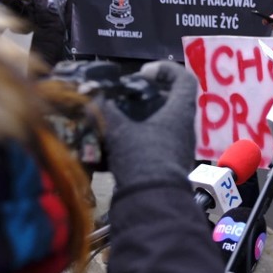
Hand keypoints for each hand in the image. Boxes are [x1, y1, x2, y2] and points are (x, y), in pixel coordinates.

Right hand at [96, 61, 198, 189]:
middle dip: (150, 95)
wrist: (151, 203)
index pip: (185, 79)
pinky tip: (116, 143)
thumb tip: (87, 94)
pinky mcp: (168, 164)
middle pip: (173, 101)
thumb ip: (103, 112)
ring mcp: (178, 147)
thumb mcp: (119, 131)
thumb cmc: (142, 159)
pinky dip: (138, 138)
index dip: (167, 69)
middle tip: (128, 95)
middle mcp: (185, 128)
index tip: (145, 72)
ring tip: (118, 117)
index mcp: (180, 113)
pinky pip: (155, 143)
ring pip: (163, 123)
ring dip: (143, 118)